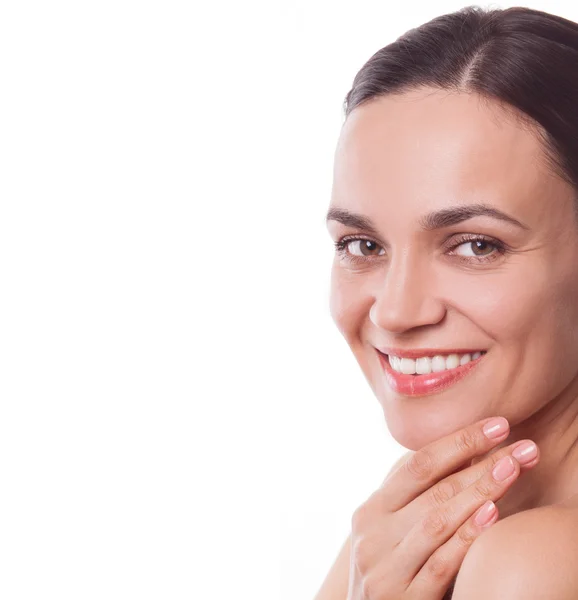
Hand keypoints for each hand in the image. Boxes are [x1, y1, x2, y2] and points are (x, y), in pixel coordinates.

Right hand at [346, 417, 538, 598]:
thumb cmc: (389, 571)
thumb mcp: (389, 532)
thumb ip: (412, 499)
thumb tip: (458, 453)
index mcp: (371, 511)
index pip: (416, 465)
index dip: (458, 442)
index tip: (497, 425)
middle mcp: (372, 534)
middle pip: (432, 489)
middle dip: (480, 463)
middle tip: (520, 446)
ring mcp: (384, 568)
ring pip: (437, 520)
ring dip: (480, 492)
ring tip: (513, 469)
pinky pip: (440, 563)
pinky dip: (466, 536)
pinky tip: (491, 515)